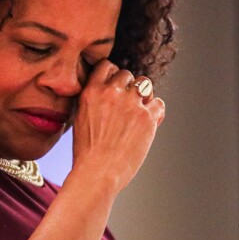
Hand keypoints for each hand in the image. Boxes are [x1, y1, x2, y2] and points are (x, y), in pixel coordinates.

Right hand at [70, 61, 164, 191]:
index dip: (114, 75)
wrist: (97, 174)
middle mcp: (111, 93)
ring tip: (139, 112)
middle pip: (128, 74)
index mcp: (91, 91)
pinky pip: (158, 103)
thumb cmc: (87, 152)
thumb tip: (106, 91)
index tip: (116, 87)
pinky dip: (155, 112)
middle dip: (128, 88)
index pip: (107, 66)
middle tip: (127, 106)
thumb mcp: (80, 118)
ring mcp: (130, 104)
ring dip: (143, 95)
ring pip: (145, 84)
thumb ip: (92, 100)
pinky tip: (148, 123)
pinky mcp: (147, 117)